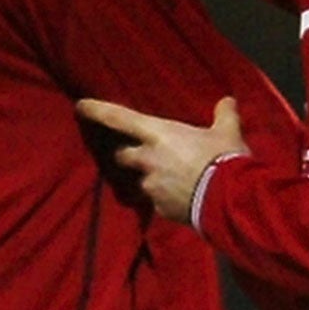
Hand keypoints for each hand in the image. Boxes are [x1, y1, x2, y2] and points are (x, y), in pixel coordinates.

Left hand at [76, 95, 247, 223]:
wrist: (228, 201)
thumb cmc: (224, 159)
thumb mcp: (228, 132)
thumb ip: (224, 115)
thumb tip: (227, 101)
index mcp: (159, 134)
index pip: (120, 118)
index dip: (98, 110)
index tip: (80, 106)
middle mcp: (148, 160)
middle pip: (123, 156)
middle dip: (128, 155)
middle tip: (143, 154)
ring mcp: (152, 187)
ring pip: (142, 181)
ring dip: (151, 179)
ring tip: (174, 180)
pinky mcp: (160, 209)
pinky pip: (158, 202)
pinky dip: (167, 199)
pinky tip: (184, 198)